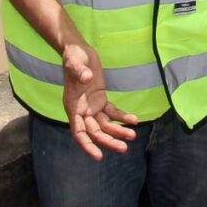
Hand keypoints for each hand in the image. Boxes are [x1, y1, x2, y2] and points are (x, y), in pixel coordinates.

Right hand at [62, 43, 137, 159]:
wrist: (78, 50)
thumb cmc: (73, 57)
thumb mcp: (74, 62)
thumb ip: (80, 72)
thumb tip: (86, 78)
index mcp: (72, 106)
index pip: (78, 132)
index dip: (87, 145)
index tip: (98, 156)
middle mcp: (82, 111)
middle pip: (95, 132)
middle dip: (109, 141)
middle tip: (124, 148)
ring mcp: (92, 106)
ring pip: (105, 125)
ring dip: (118, 131)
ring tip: (133, 135)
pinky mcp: (101, 99)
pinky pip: (112, 112)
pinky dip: (122, 116)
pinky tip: (134, 120)